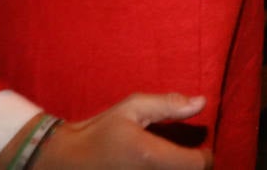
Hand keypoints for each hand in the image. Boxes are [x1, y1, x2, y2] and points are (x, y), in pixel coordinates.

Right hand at [4, 93, 211, 168]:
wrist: (61, 162)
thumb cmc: (97, 132)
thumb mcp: (131, 109)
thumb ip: (168, 105)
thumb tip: (201, 102)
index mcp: (150, 156)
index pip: (198, 165)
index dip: (204, 157)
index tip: (200, 150)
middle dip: (190, 167)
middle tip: (185, 158)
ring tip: (168, 163)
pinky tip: (151, 169)